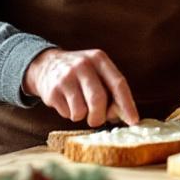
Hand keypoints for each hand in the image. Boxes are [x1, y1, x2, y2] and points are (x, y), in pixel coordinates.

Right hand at [23, 48, 138, 127]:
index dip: (127, 105)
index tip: (133, 120)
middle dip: (100, 116)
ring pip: (81, 111)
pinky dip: (70, 114)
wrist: (45, 64)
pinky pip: (68, 114)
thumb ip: (110, 90)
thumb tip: (119, 116)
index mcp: (99, 59)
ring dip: (82, 116)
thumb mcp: (96, 71)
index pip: (118, 84)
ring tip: (78, 105)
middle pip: (99, 99)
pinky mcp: (52, 91)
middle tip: (97, 120)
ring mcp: (66, 77)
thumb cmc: (79, 73)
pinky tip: (66, 102)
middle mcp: (83, 65)